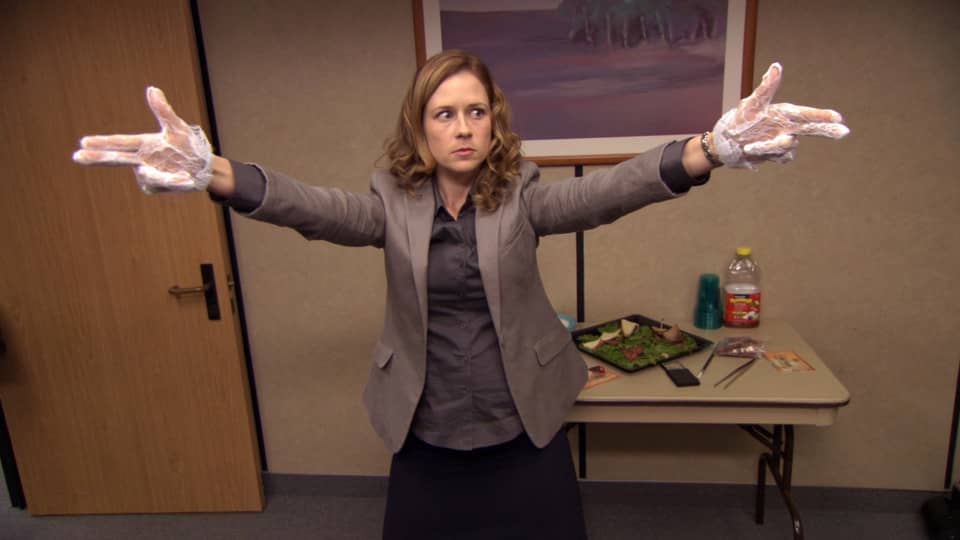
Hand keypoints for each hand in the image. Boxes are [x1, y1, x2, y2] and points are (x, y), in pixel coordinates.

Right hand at [72, 87, 212, 193]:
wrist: (203, 168)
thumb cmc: (188, 145)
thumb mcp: (178, 128)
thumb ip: (163, 111)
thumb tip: (152, 89)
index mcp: (144, 144)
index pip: (120, 142)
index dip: (103, 142)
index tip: (84, 141)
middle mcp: (141, 159)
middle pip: (117, 158)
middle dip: (99, 157)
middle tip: (77, 156)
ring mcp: (146, 174)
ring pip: (148, 175)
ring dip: (166, 177)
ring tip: (185, 177)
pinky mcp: (154, 186)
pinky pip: (163, 185)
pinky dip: (176, 183)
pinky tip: (187, 180)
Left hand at [712, 62, 849, 169]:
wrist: (727, 142)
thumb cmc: (740, 119)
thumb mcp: (751, 103)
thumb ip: (766, 88)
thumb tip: (776, 66)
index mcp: (785, 113)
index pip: (807, 114)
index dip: (822, 116)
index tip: (838, 118)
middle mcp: (788, 126)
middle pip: (812, 129)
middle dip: (827, 130)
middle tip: (844, 132)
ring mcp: (784, 141)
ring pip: (790, 146)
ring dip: (771, 147)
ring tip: (750, 145)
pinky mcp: (778, 154)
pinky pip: (783, 157)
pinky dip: (769, 155)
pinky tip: (754, 151)